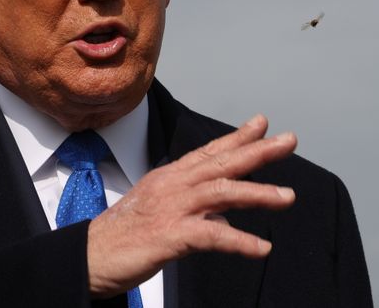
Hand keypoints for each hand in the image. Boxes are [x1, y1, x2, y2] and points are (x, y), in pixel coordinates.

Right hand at [86, 114, 296, 296]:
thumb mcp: (162, 215)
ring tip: (288, 196)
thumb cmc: (123, 235)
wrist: (90, 255)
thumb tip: (225, 218)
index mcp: (169, 178)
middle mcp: (172, 186)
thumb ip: (196, 212)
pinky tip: (261, 248)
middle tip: (288, 141)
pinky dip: (239, 240)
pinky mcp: (169, 236)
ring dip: (256, 193)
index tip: (262, 123)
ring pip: (220, 192)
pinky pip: (211, 236)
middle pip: (220, 163)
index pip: (208, 152)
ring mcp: (171, 208)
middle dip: (256, 151)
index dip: (237, 137)